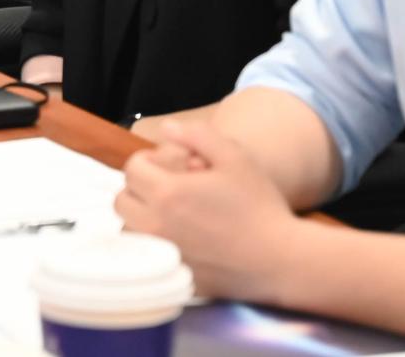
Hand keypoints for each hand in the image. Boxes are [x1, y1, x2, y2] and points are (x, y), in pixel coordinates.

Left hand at [115, 119, 303, 302]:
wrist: (281, 260)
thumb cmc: (259, 206)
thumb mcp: (235, 158)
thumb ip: (198, 135)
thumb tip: (167, 128)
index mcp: (167, 193)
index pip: (132, 170)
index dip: (148, 162)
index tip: (167, 166)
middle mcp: (156, 226)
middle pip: (123, 200)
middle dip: (140, 189)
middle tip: (166, 188)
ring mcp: (163, 254)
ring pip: (130, 230)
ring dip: (142, 218)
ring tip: (170, 214)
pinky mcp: (172, 276)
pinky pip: (147, 257)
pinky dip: (154, 245)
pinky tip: (181, 238)